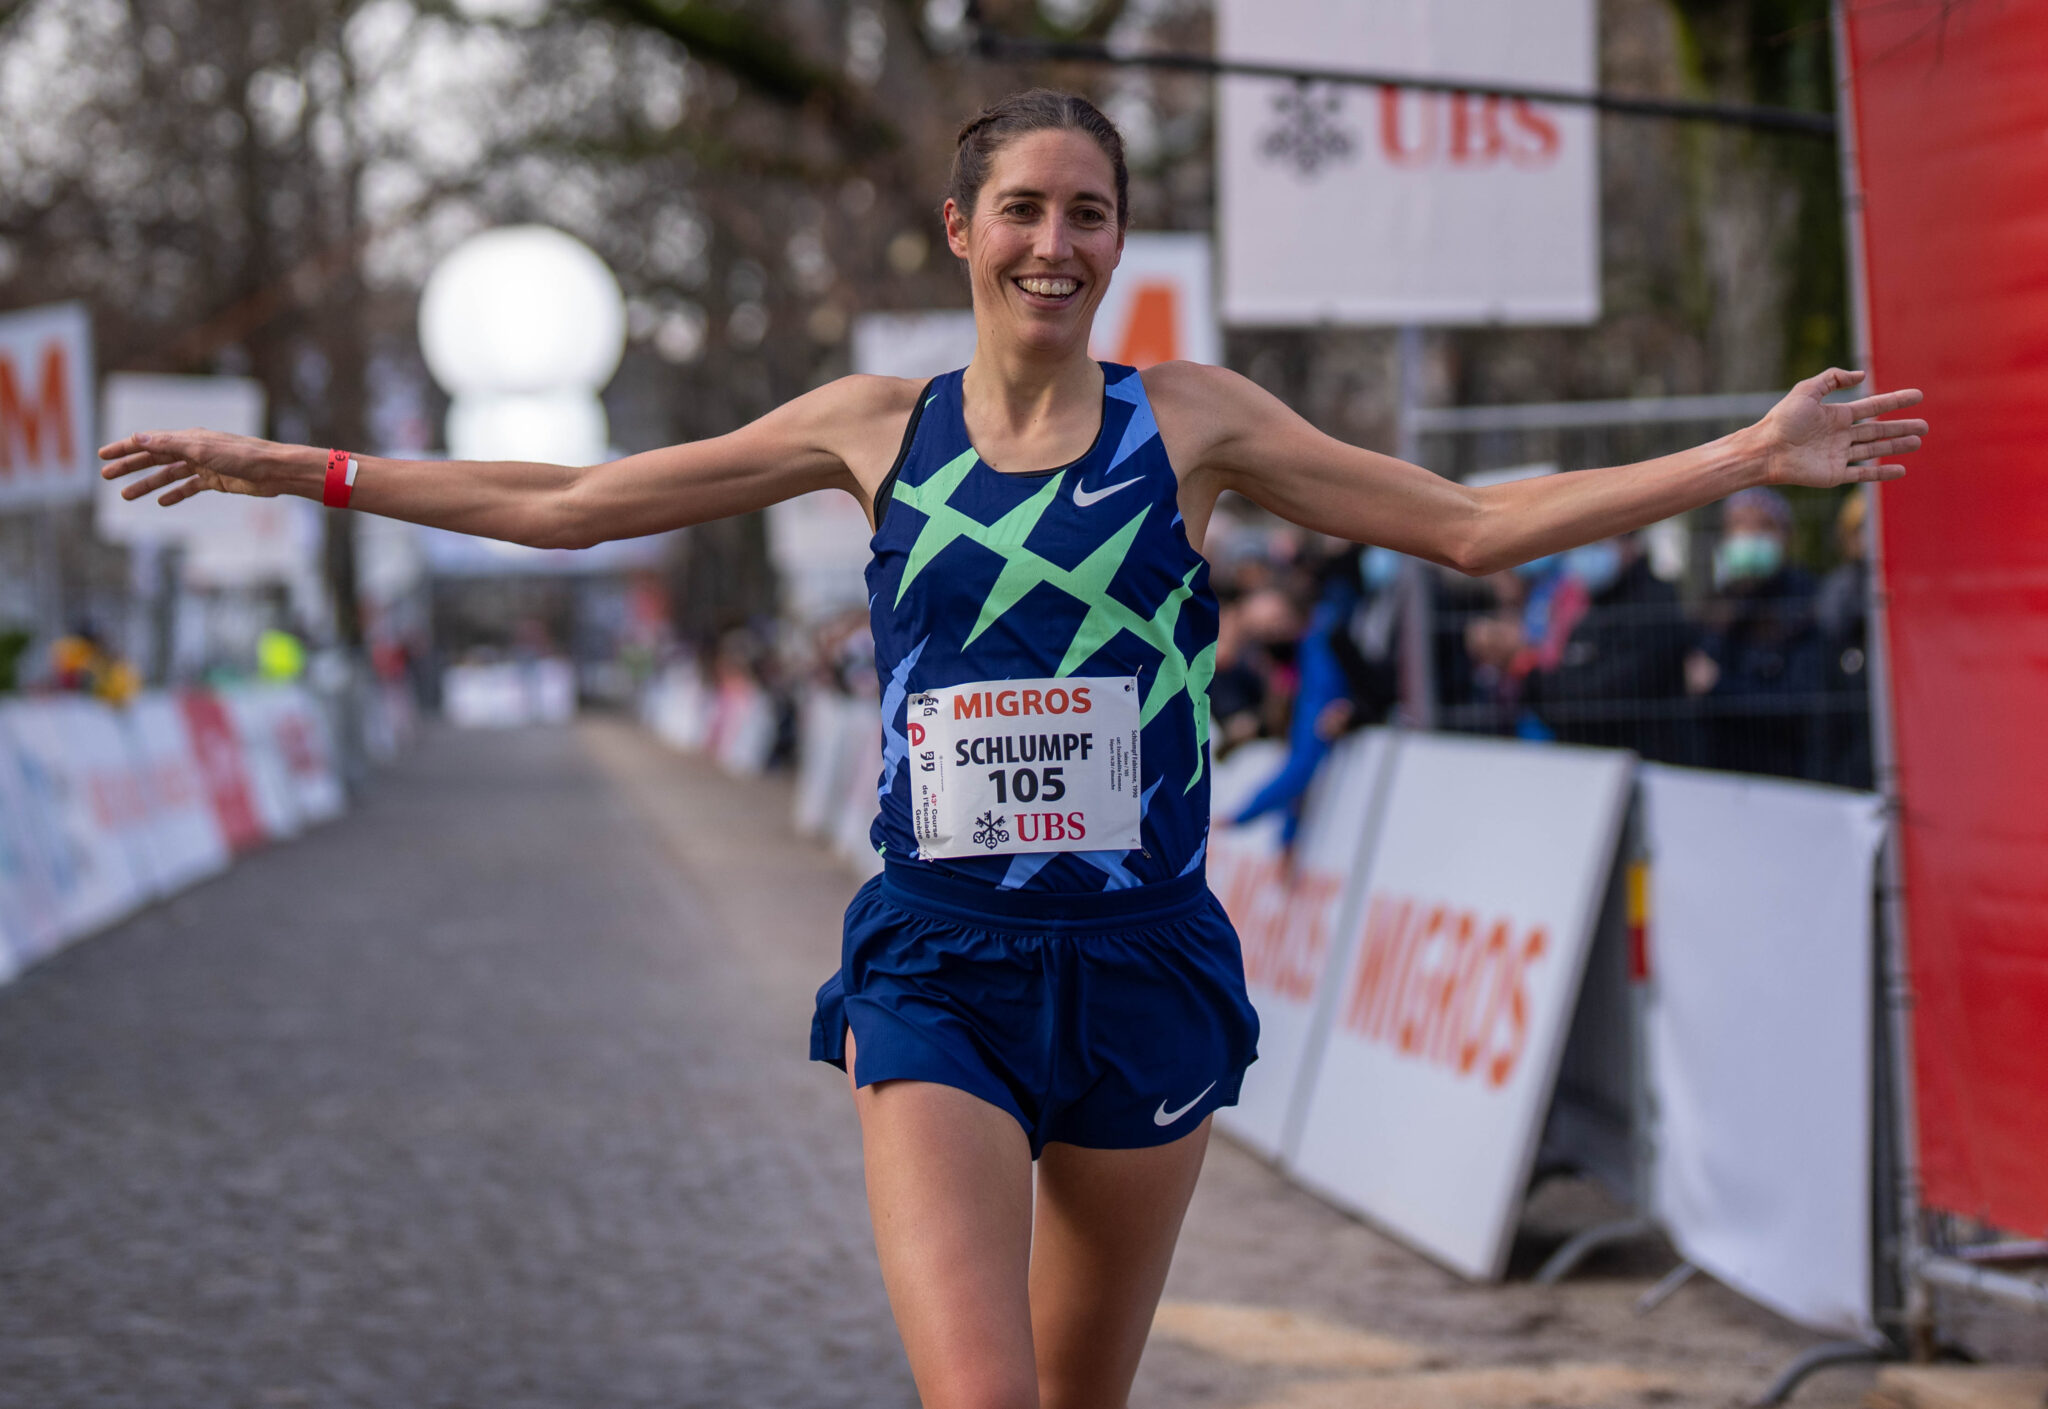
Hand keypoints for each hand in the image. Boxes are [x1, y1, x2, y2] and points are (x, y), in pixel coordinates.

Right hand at [98, 429, 312, 505]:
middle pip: (154, 458)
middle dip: (130, 466)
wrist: (274, 471)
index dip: (125, 448)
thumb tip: (138, 438)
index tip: (103, 456)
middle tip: (106, 476)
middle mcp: (193, 449)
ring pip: (169, 475)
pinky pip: (190, 487)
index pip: (148, 442)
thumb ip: (169, 445)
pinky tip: (162, 502)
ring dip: (148, 484)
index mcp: (187, 438)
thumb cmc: (241, 456)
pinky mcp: (217, 481)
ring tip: (127, 496)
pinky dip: (175, 494)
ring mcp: (205, 466)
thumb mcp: (201, 449)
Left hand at [1756, 368, 1926, 488]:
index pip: (1873, 407)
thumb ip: (1832, 379)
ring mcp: (1839, 456)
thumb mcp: (1806, 391)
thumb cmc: (1782, 420)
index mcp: (1836, 415)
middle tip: (1925, 426)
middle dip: (1902, 428)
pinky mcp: (1834, 475)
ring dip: (1897, 447)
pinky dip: (1882, 473)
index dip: (1895, 401)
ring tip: (1918, 442)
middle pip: (1878, 430)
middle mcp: (1840, 435)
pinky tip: (1901, 470)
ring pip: (1874, 450)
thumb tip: (1861, 375)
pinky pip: (1863, 475)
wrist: (1765, 450)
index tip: (1917, 396)